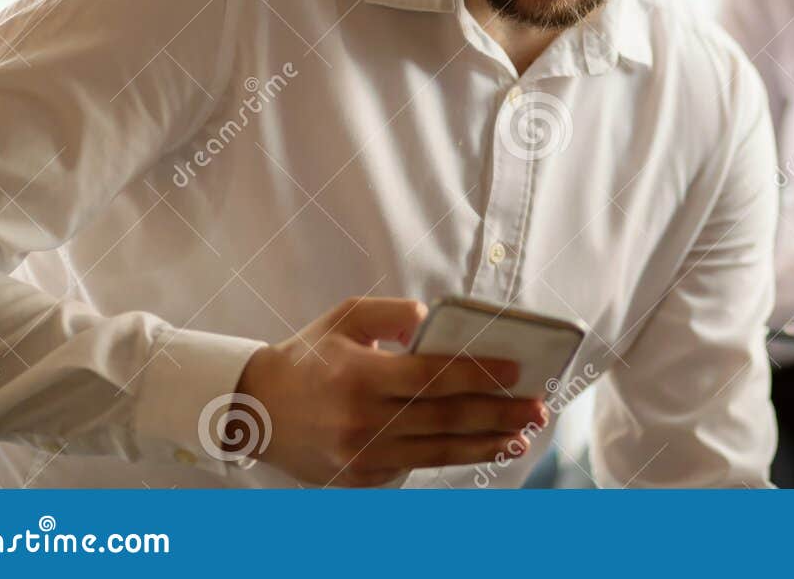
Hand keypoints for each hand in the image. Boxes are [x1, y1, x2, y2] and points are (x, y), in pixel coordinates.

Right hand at [230, 296, 546, 486]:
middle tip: (537, 408)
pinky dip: (452, 457)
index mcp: (360, 377)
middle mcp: (362, 422)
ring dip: (486, 443)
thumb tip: (433, 320)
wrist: (255, 410)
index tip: (517, 371)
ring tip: (520, 435)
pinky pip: (416, 466)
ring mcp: (362, 457)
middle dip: (499, 414)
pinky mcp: (361, 479)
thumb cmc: (309, 357)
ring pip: (439, 451)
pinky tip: (481, 447)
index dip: (480, 375)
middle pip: (447, 419)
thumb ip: (392, 313)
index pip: (433, 377)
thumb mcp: (345, 317)